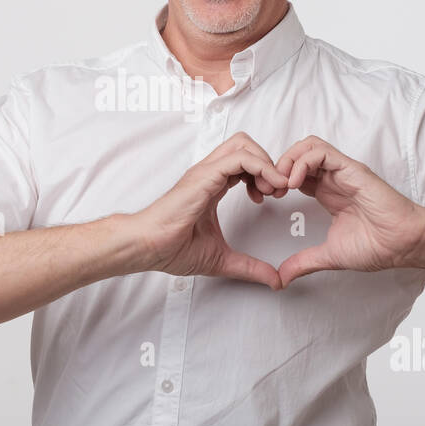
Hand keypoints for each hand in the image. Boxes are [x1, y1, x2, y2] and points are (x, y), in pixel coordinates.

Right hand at [129, 132, 289, 290]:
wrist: (148, 246)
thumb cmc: (171, 248)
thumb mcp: (222, 259)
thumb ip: (249, 268)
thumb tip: (275, 280)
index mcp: (212, 186)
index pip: (243, 163)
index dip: (264, 175)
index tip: (272, 198)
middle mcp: (209, 174)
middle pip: (246, 145)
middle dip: (269, 163)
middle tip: (277, 190)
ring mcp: (206, 172)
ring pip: (244, 145)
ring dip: (267, 163)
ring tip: (273, 189)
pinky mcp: (205, 176)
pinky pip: (240, 158)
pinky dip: (261, 167)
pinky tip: (268, 187)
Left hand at [274, 135, 424, 286]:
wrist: (404, 243)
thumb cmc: (378, 246)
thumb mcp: (329, 255)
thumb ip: (304, 262)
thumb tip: (282, 277)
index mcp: (327, 193)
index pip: (295, 172)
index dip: (276, 181)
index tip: (266, 199)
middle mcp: (333, 178)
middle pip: (297, 154)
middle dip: (277, 167)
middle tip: (268, 189)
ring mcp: (342, 171)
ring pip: (307, 146)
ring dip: (287, 160)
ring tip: (281, 183)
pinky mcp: (351, 168)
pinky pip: (321, 151)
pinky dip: (302, 161)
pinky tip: (295, 182)